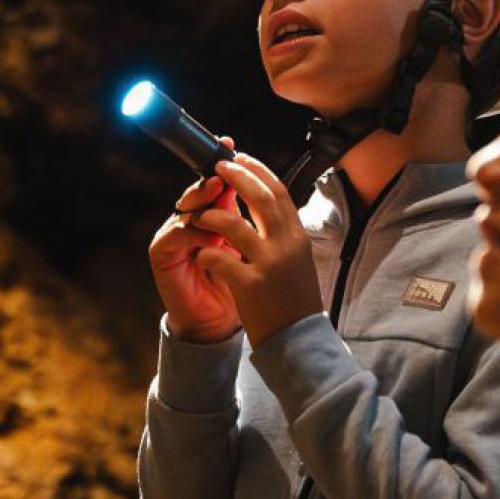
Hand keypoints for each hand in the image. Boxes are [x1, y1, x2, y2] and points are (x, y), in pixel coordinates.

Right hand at [148, 138, 243, 343]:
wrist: (220, 322)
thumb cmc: (239, 284)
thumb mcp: (251, 247)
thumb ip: (250, 218)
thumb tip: (262, 183)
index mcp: (217, 215)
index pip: (218, 185)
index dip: (226, 166)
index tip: (234, 146)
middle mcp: (193, 220)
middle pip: (198, 190)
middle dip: (212, 178)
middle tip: (223, 168)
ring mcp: (176, 234)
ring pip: (187, 207)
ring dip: (204, 202)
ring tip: (219, 197)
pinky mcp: (163, 253)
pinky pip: (175, 233)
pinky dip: (192, 231)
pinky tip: (208, 235)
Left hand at [190, 151, 323, 348]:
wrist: (299, 340)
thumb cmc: (294, 300)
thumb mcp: (298, 260)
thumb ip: (284, 234)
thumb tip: (268, 206)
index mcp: (297, 237)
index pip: (278, 192)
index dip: (257, 171)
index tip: (240, 158)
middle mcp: (286, 245)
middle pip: (259, 197)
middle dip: (235, 176)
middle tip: (217, 166)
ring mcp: (268, 265)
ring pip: (232, 224)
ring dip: (211, 216)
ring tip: (200, 217)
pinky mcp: (250, 286)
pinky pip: (219, 258)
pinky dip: (207, 252)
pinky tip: (203, 256)